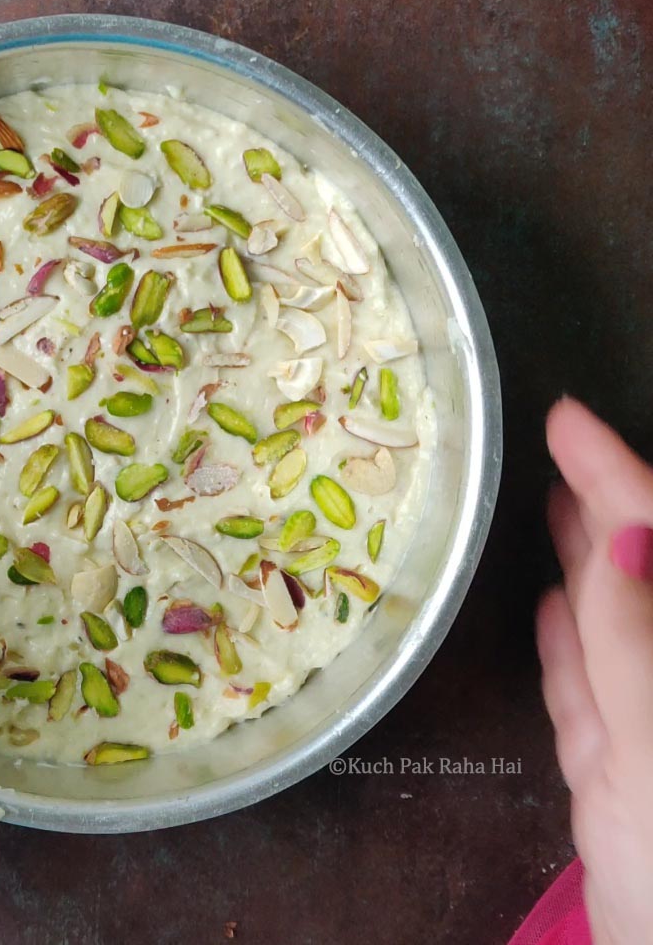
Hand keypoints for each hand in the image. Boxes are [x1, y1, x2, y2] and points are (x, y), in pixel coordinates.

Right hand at [538, 397, 652, 944]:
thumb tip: (635, 534)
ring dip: (584, 562)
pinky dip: (567, 644)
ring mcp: (647, 736)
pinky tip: (553, 608)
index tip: (569, 420)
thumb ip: (638, 646)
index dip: (621, 479)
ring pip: (610, 628)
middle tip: (564, 445)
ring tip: (556, 503)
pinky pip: (587, 691)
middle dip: (608, 505)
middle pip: (641, 579)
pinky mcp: (615, 776)